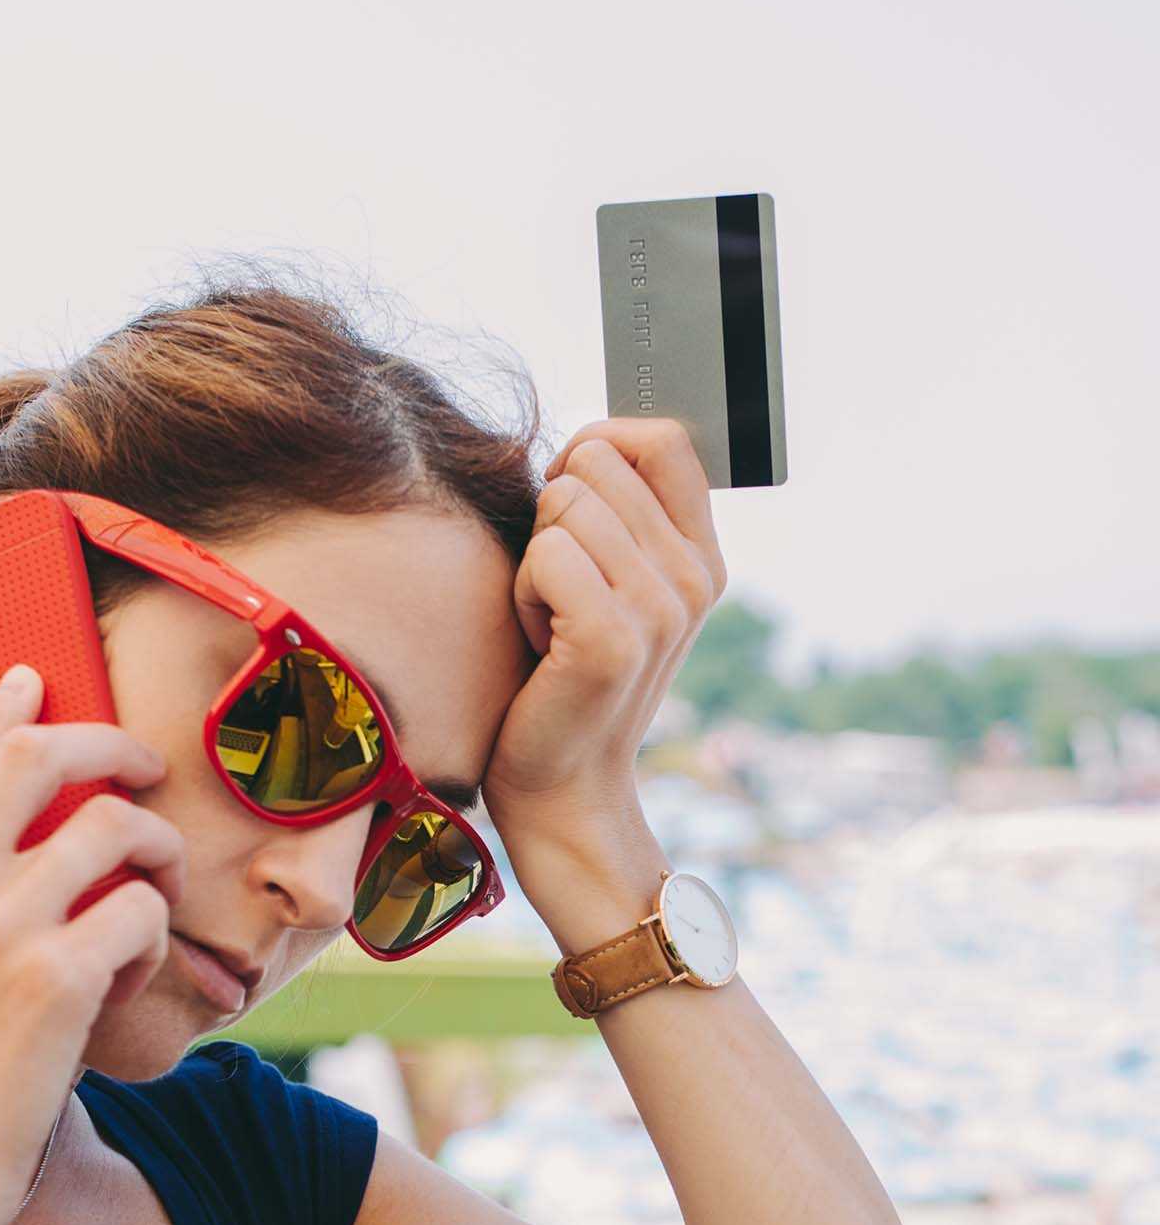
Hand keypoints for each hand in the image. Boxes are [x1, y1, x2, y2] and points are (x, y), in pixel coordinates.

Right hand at [0, 664, 184, 1224]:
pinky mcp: (54, 979)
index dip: (7, 713)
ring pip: (113, 827)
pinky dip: (152, 938)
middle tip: (143, 768)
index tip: (38, 682)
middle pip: (39, 757)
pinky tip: (130, 978)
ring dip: (152, 850)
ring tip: (154, 887)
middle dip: (107, 746)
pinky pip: (141, 912)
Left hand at [482, 418, 727, 853]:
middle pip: (597, 462)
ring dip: (532, 561)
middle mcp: (694, 578)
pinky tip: (537, 643)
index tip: (569, 503)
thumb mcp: (608, 586)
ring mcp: (660, 608)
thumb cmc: (562, 678)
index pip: (661, 439)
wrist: (562, 784)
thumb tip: (586, 442)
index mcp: (701, 557)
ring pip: (564, 503)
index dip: (596, 448)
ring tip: (549, 621)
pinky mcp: (612, 639)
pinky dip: (522, 595)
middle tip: (558, 593)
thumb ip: (616, 517)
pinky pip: (545, 555)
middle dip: (552, 518)